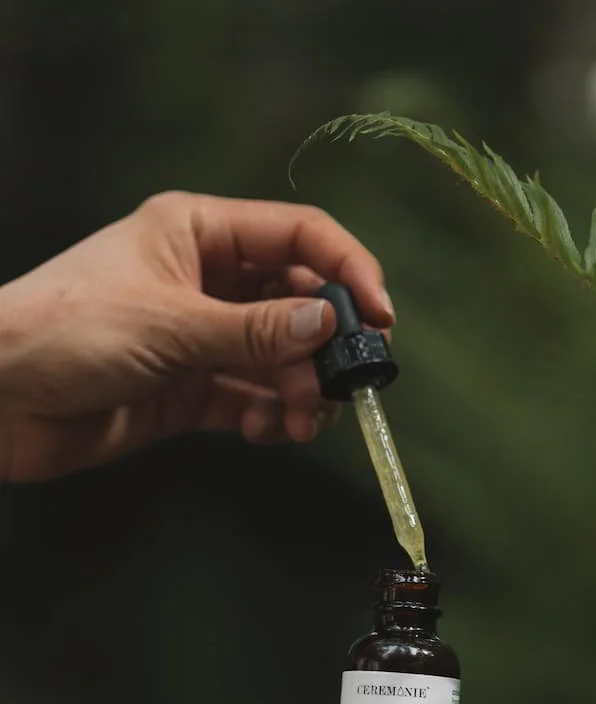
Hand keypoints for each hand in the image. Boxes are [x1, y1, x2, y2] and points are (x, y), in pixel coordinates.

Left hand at [0, 193, 393, 481]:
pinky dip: (269, 416)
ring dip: (302, 392)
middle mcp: (207, 280)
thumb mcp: (170, 324)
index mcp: (199, 233)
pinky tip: (265, 431)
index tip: (381, 318)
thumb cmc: (67, 332)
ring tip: (302, 422)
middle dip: (325, 347)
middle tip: (344, 388)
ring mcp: (201, 337)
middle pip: (298, 302)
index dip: (348, 270)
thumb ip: (255, 331)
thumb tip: (331, 324)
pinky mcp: (190, 389)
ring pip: (281, 358)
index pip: (299, 237)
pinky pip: (251, 399)